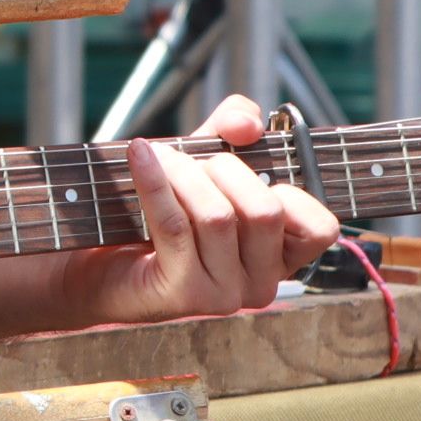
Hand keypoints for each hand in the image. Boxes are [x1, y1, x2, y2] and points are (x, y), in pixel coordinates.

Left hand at [64, 94, 343, 326]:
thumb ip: (234, 130)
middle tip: (189, 157)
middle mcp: (261, 284)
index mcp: (280, 256)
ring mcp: (225, 296)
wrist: (100, 265)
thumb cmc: (164, 210)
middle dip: (224, 168)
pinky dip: (155, 181)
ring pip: (218, 216)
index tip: (253, 161)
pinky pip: (174, 225)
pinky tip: (139, 155)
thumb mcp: (207, 161)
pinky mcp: (183, 295)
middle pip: (265, 212)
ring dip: (183, 172)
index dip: (293, 186)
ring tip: (156, 154)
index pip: (320, 227)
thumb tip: (247, 124)